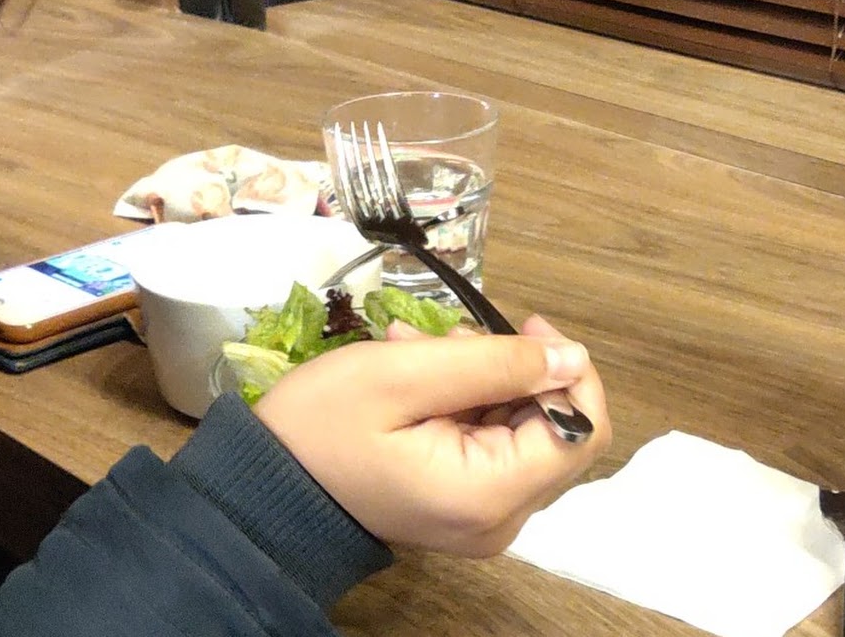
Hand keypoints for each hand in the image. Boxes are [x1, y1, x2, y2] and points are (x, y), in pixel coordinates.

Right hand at [254, 314, 610, 556]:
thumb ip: (497, 363)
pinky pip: (493, 443)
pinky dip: (468, 400)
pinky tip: (421, 373)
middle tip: (450, 338)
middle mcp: (500, 518)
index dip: (570, 371)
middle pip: (558, 429)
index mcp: (490, 494)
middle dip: (515, 370)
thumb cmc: (322, 426)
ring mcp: (482, 517)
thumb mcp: (405, 374)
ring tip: (420, 351)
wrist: (262, 488)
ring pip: (525, 429)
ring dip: (486, 378)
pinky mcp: (464, 506)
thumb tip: (572, 356)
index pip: (582, 431)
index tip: (527, 325)